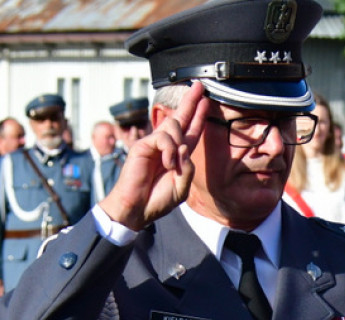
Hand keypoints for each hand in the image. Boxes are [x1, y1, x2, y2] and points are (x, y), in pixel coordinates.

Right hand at [98, 81, 208, 230]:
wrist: (138, 208)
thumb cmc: (158, 200)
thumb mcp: (182, 187)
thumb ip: (188, 168)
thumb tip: (184, 147)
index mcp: (178, 155)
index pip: (190, 130)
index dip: (198, 116)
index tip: (205, 101)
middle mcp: (166, 146)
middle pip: (181, 117)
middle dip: (191, 101)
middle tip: (199, 85)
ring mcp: (154, 144)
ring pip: (174, 126)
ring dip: (177, 145)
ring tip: (171, 166)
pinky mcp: (143, 145)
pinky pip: (163, 138)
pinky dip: (168, 151)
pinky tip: (166, 164)